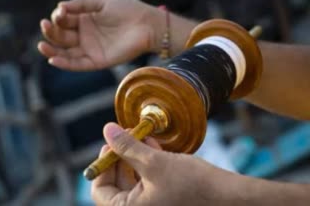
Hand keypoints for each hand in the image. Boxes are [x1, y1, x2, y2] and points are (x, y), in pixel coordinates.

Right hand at [38, 0, 163, 70]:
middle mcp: (85, 35)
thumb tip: (60, 7)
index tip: (61, 13)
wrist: (147, 24)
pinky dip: (66, 63)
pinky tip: (53, 59)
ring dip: (52, 50)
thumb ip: (81, 4)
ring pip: (66, 53)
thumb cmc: (127, 9)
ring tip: (42, 46)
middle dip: (51, 32)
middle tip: (46, 25)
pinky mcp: (98, 61)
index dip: (58, 17)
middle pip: (62, 37)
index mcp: (85, 20)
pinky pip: (79, 64)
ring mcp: (91, 49)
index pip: (64, 21)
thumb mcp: (101, 1)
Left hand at [92, 123, 245, 205]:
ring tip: (140, 137)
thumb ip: (127, 147)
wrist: (229, 198)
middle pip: (116, 184)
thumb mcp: (155, 163)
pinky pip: (147, 183)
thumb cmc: (193, 185)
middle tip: (125, 135)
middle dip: (120, 156)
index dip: (103, 163)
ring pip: (133, 181)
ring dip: (135, 157)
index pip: (100, 190)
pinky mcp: (164, 201)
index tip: (110, 143)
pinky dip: (147, 165)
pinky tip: (152, 146)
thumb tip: (107, 130)